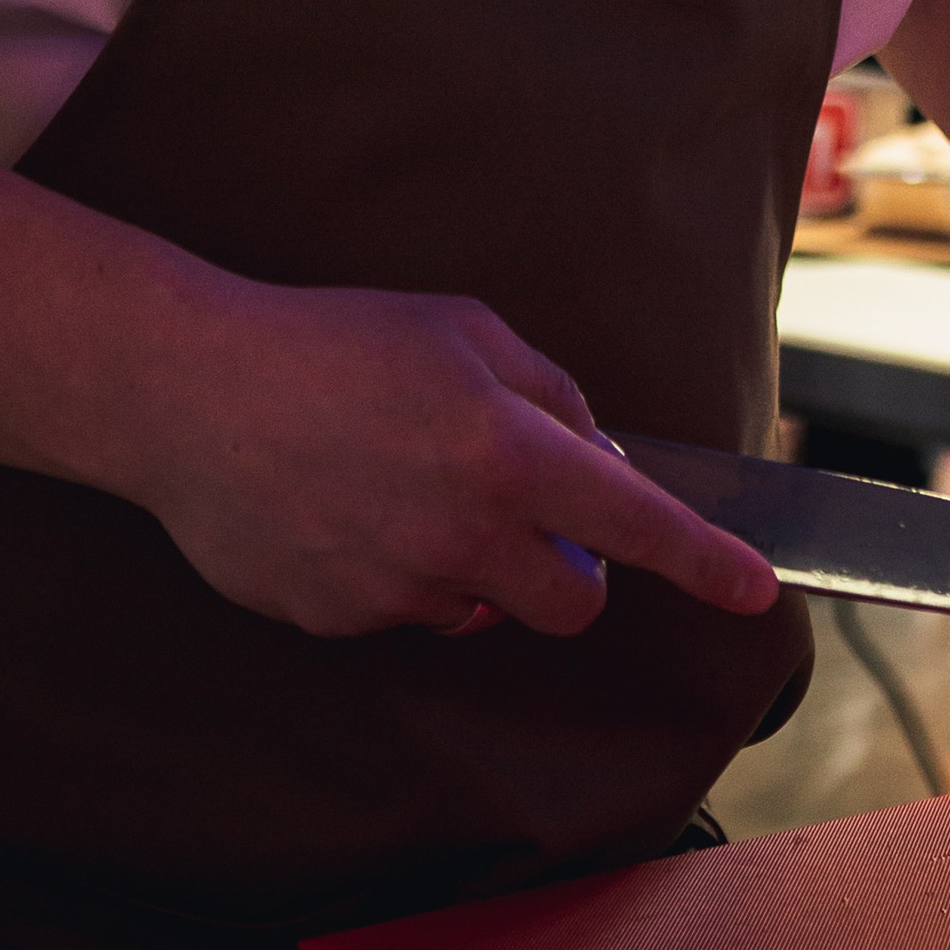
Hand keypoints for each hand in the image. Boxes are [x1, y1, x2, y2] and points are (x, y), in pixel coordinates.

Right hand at [130, 282, 779, 641]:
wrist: (193, 391)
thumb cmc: (332, 341)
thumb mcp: (461, 328)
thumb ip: (546, 391)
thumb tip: (595, 452)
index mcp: (505, 453)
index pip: (634, 523)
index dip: (705, 563)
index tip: (756, 591)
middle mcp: (463, 536)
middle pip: (573, 604)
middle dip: (576, 573)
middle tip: (531, 515)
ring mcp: (399, 588)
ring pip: (486, 609)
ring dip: (480, 568)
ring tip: (408, 489)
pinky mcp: (340, 621)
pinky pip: (409, 613)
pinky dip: (403, 576)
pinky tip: (350, 510)